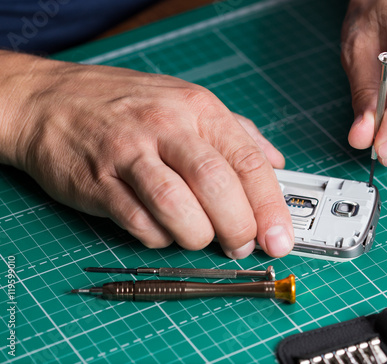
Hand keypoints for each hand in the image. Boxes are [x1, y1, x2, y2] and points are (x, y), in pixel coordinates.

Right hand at [0, 52, 293, 258]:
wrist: (54, 100)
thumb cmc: (131, 106)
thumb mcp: (190, 103)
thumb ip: (237, 134)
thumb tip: (276, 163)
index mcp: (199, 110)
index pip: (249, 162)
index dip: (270, 207)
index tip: (280, 239)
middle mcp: (167, 128)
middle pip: (217, 186)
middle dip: (238, 227)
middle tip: (241, 245)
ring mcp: (130, 154)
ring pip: (178, 208)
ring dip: (198, 236)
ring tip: (201, 237)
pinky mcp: (99, 182)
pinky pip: (140, 223)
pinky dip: (159, 238)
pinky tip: (162, 230)